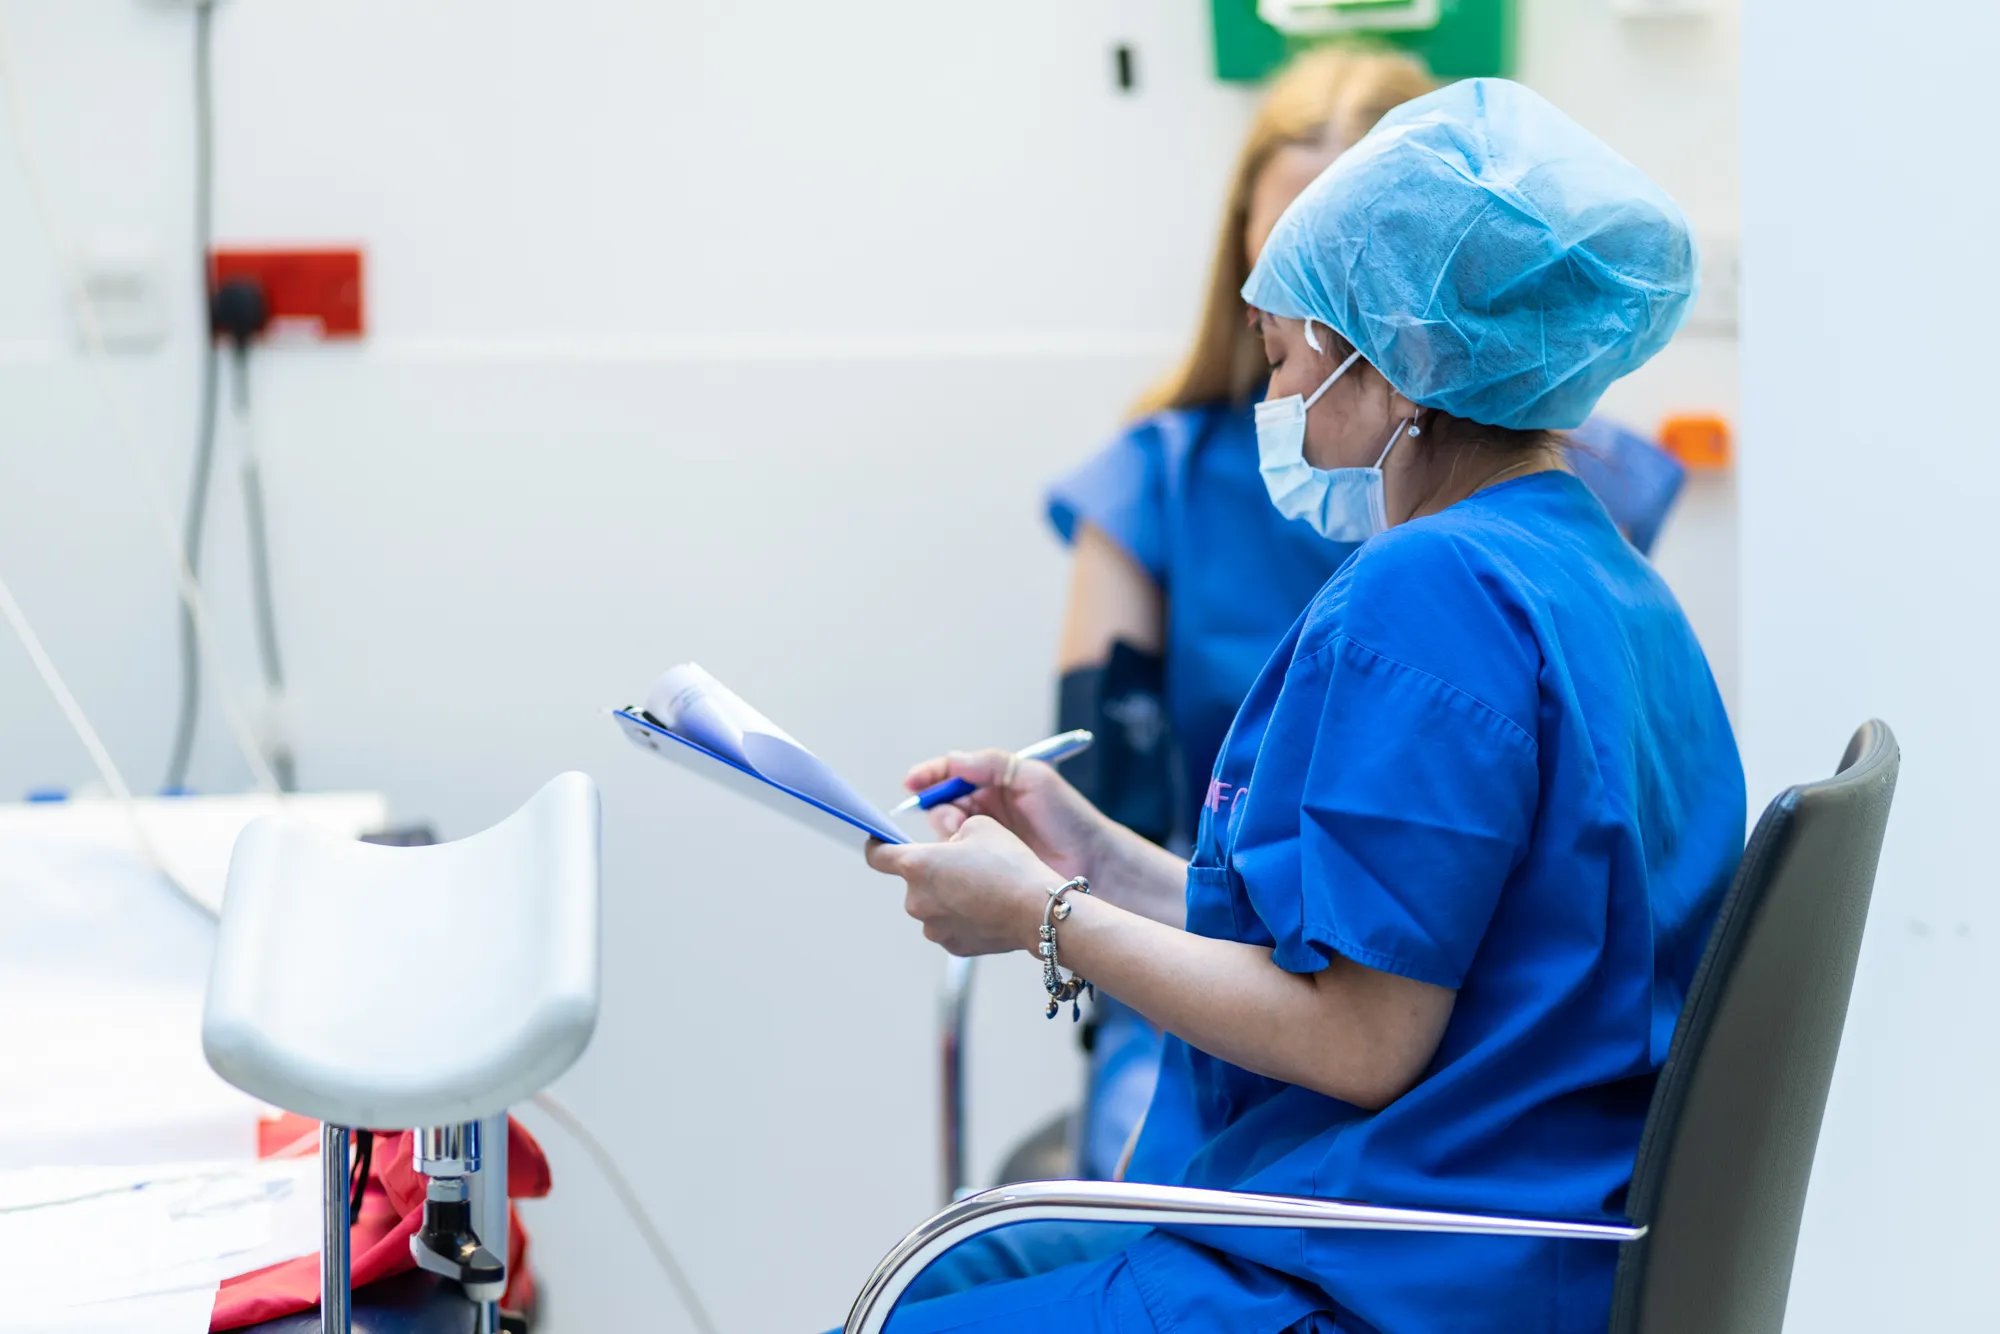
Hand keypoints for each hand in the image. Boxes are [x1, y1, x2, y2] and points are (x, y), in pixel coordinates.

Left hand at [865, 816, 1057, 956]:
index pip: (877, 855)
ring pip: (934, 904)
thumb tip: (949, 849)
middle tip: (967, 865)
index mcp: (917, 866)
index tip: (880, 842)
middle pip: (915, 881)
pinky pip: (950, 925)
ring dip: (949, 895)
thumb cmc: (1010, 865)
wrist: (1038, 910)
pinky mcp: (953, 946)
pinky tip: (988, 909)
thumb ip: (953, 832)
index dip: (877, 845)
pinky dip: (963, 916)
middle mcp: (916, 900)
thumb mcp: (980, 826)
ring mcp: (934, 928)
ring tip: (984, 889)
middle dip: (934, 871)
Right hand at [901, 749, 1111, 882]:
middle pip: (942, 804)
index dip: (928, 777)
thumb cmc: (1067, 816)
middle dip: (938, 809)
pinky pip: (956, 860)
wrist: (1092, 863)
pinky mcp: (985, 867)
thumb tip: (952, 759)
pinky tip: (963, 861)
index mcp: (995, 783)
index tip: (911, 784)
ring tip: (966, 841)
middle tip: (954, 822)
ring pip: (946, 833)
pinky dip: (952, 858)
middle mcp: (985, 809)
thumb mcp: (1033, 776)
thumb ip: (992, 763)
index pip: (950, 774)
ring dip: (947, 835)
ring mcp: (985, 838)